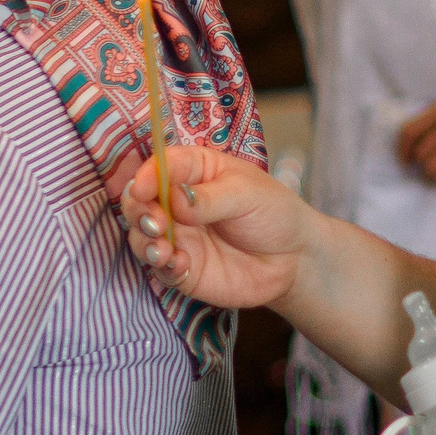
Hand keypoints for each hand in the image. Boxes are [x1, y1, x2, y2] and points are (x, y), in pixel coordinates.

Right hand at [121, 144, 315, 312]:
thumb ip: (210, 198)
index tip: (142, 189)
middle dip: (139, 210)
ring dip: (145, 241)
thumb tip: (174, 200)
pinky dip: (164, 267)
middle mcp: (177, 203)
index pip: (161, 166)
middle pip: (140, 201)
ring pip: (142, 236)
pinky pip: (161, 268)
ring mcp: (178, 237)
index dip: (147, 175)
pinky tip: (180, 265)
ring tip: (163, 249)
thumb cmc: (274, 213)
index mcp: (194, 172)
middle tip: (156, 223)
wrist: (296, 259)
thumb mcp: (248, 193)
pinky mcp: (182, 268)